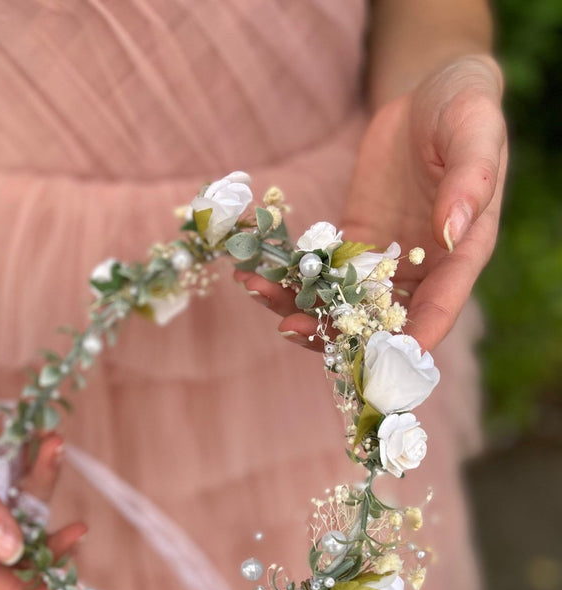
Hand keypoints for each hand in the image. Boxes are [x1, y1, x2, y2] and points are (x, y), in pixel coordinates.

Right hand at [0, 349, 85, 589]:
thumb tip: (12, 553)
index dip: (17, 585)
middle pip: (3, 548)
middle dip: (41, 535)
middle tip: (79, 530)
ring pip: (18, 509)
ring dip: (41, 481)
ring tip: (54, 446)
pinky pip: (20, 477)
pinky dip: (36, 460)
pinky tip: (47, 437)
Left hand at [237, 54, 506, 351]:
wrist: (430, 95)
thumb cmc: (465, 108)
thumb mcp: (475, 131)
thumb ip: (471, 181)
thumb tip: (453, 230)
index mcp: (461, 254)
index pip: (440, 308)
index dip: (413, 338)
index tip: (380, 358)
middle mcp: (423, 270)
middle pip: (381, 320)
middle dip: (334, 330)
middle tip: (289, 326)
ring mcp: (384, 263)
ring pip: (343, 302)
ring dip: (299, 304)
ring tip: (255, 287)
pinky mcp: (354, 246)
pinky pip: (321, 272)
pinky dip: (289, 276)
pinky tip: (251, 268)